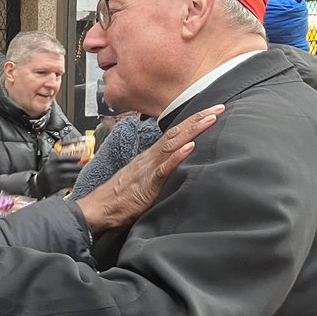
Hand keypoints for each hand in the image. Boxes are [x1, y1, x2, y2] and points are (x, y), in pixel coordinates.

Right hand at [34, 155, 83, 196]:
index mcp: (51, 162)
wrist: (38, 184)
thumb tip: (77, 159)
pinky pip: (68, 184)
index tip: (81, 157)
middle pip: (68, 167)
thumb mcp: (51, 164)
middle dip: (79, 167)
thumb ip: (61, 161)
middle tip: (87, 166)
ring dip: (78, 175)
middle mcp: (52, 169)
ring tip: (85, 174)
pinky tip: (80, 181)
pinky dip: (75, 182)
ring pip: (69, 176)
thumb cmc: (47, 173)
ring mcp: (54, 178)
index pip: (64, 158)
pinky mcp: (56, 186)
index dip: (73, 158)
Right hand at [76, 104, 224, 233]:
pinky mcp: (147, 184)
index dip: (193, 121)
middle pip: (176, 133)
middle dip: (198, 118)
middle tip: (219, 106)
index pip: (174, 134)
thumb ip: (158, 171)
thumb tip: (175, 166)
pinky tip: (190, 147)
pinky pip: (164, 168)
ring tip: (210, 118)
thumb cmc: (118, 198)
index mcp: (150, 157)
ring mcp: (148, 169)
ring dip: (193, 130)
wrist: (97, 209)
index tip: (211, 111)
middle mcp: (150, 158)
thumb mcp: (142, 179)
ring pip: (172, 145)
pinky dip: (177, 156)